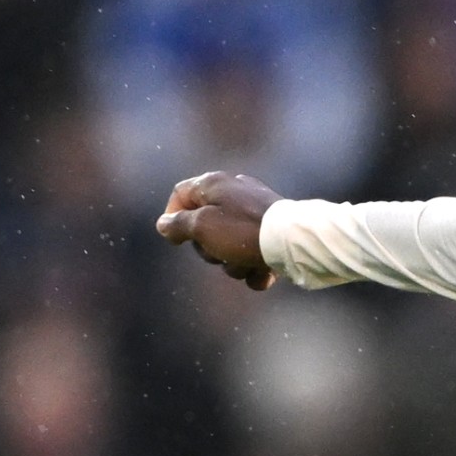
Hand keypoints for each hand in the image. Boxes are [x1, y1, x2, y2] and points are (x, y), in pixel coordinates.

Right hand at [156, 171, 281, 288]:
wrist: (293, 243)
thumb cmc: (242, 231)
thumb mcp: (202, 227)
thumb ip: (179, 225)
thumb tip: (163, 224)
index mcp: (214, 184)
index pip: (181, 194)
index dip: (172, 216)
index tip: (175, 239)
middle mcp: (234, 194)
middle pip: (204, 226)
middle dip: (209, 250)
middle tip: (219, 253)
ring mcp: (255, 213)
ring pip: (229, 246)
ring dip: (234, 264)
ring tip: (246, 263)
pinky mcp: (271, 233)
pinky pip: (252, 254)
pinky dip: (254, 268)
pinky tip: (263, 271)